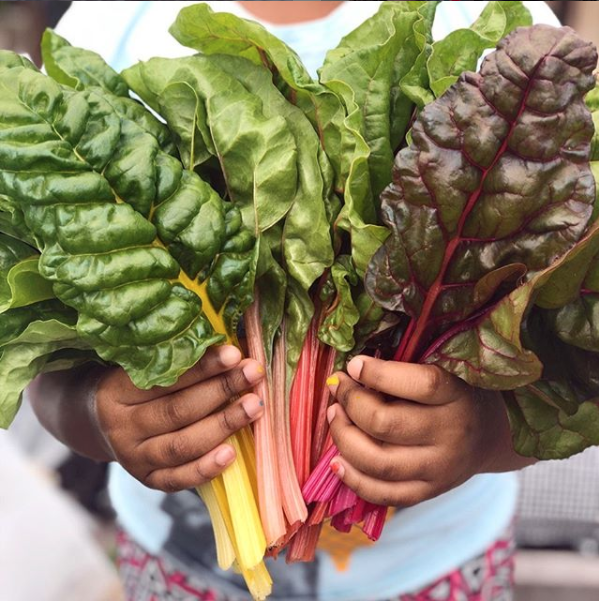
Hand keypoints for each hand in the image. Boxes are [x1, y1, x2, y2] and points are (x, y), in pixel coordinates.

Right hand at [94, 345, 264, 491]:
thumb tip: (235, 346)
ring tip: (254, 406)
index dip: (202, 367)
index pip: (164, 379)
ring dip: (223, 424)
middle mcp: (121, 426)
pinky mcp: (147, 479)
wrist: (97, 424)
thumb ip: (181, 358)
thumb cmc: (134, 386)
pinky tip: (232, 453)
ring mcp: (133, 457)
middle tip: (253, 374)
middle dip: (221, 390)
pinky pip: (178, 479)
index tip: (234, 354)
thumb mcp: (143, 367)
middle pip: (177, 410)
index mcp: (116, 391)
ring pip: (181, 445)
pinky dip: (206, 468)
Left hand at [326, 357, 532, 506]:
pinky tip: (336, 460)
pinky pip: (384, 494)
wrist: (490, 435)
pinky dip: (353, 479)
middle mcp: (450, 435)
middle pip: (386, 424)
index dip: (379, 374)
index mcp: (457, 395)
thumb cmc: (456, 393)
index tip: (354, 364)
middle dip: (351, 403)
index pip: (421, 385)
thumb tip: (353, 369)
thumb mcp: (443, 371)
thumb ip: (405, 370)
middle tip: (338, 386)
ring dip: (344, 437)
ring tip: (335, 415)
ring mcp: (439, 469)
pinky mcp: (428, 492)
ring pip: (378, 462)